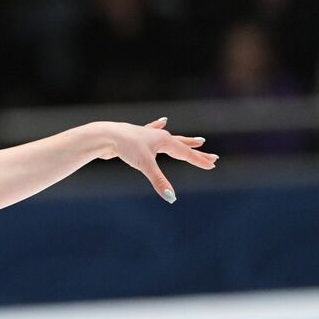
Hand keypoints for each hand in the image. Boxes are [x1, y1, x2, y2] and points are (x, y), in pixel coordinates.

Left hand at [96, 117, 217, 203]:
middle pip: (183, 145)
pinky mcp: (137, 138)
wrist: (105, 135)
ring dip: (184, 141)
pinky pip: (152, 130)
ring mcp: (148, 136)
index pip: (186, 153)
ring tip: (197, 140)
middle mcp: (159, 136)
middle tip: (213, 157)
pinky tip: (162, 121)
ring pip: (171, 139)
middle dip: (197, 153)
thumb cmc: (125, 147)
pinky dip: (158, 127)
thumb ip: (159, 181)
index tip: (212, 165)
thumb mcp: (145, 165)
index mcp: (164, 140)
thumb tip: (171, 198)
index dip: (199, 160)